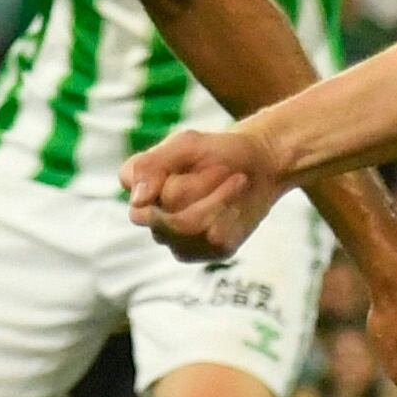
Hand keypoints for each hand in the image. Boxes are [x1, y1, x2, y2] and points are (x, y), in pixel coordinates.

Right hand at [123, 124, 285, 261]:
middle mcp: (152, 218)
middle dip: (201, 186)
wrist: (260, 166)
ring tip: (236, 180)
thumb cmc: (218, 152)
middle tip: (223, 168)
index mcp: (140, 188)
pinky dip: (232, 214)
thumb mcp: (186, 145)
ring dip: (220, 198)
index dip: (162, 180)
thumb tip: (137, 201)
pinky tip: (237, 202)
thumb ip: (152, 165)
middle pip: (165, 213)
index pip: (136, 195)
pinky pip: (214, 238)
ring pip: (191, 227)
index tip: (193, 162)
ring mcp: (176, 240)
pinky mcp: (206, 252)